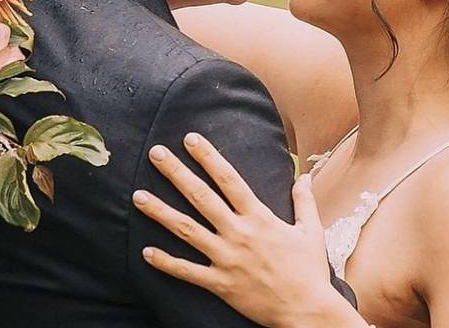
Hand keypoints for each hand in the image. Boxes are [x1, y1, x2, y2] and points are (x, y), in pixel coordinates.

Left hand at [132, 132, 365, 327]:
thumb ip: (304, 201)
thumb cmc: (309, 272)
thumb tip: (305, 175)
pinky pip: (187, 271)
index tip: (190, 139)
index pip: (229, 180)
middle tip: (155, 154)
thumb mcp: (311, 231)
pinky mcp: (221, 284)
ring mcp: (227, 258)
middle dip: (176, 173)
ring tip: (138, 196)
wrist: (307, 311)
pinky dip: (166, 262)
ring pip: (187, 230)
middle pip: (201, 197)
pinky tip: (146, 251)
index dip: (208, 157)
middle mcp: (239, 233)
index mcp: (259, 218)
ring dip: (160, 212)